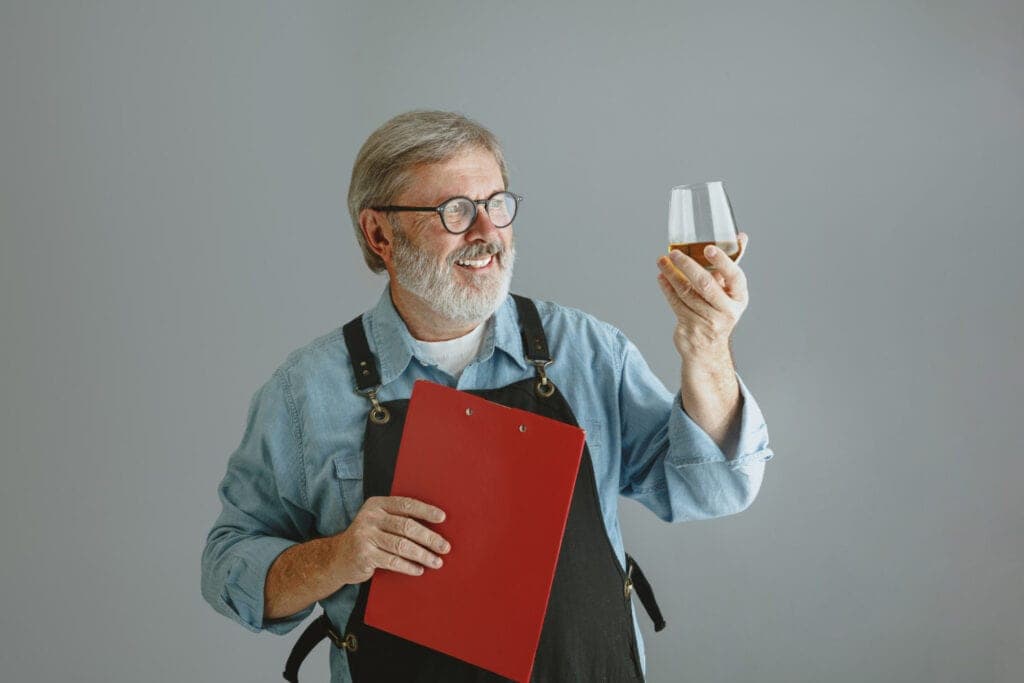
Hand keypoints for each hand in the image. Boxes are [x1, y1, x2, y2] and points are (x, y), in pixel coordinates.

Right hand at [333, 495, 450, 584]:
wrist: (337, 557)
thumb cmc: (367, 538)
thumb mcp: (378, 522)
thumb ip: (398, 519)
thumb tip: (434, 526)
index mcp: (377, 505)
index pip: (406, 505)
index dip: (426, 510)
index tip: (442, 518)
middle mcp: (370, 518)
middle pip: (407, 526)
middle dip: (429, 538)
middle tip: (445, 547)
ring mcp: (365, 536)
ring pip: (402, 546)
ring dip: (423, 555)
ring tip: (436, 561)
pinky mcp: (364, 555)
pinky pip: (392, 561)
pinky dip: (409, 566)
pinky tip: (419, 569)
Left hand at [656, 233, 749, 365]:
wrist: (709, 348)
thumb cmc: (719, 310)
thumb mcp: (730, 290)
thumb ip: (732, 264)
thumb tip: (741, 236)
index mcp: (739, 297)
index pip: (734, 276)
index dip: (722, 262)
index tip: (708, 248)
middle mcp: (727, 310)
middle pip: (706, 284)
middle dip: (688, 266)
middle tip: (674, 253)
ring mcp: (709, 321)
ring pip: (686, 293)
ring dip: (672, 275)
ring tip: (662, 261)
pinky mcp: (691, 327)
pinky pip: (676, 304)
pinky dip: (667, 289)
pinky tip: (662, 277)